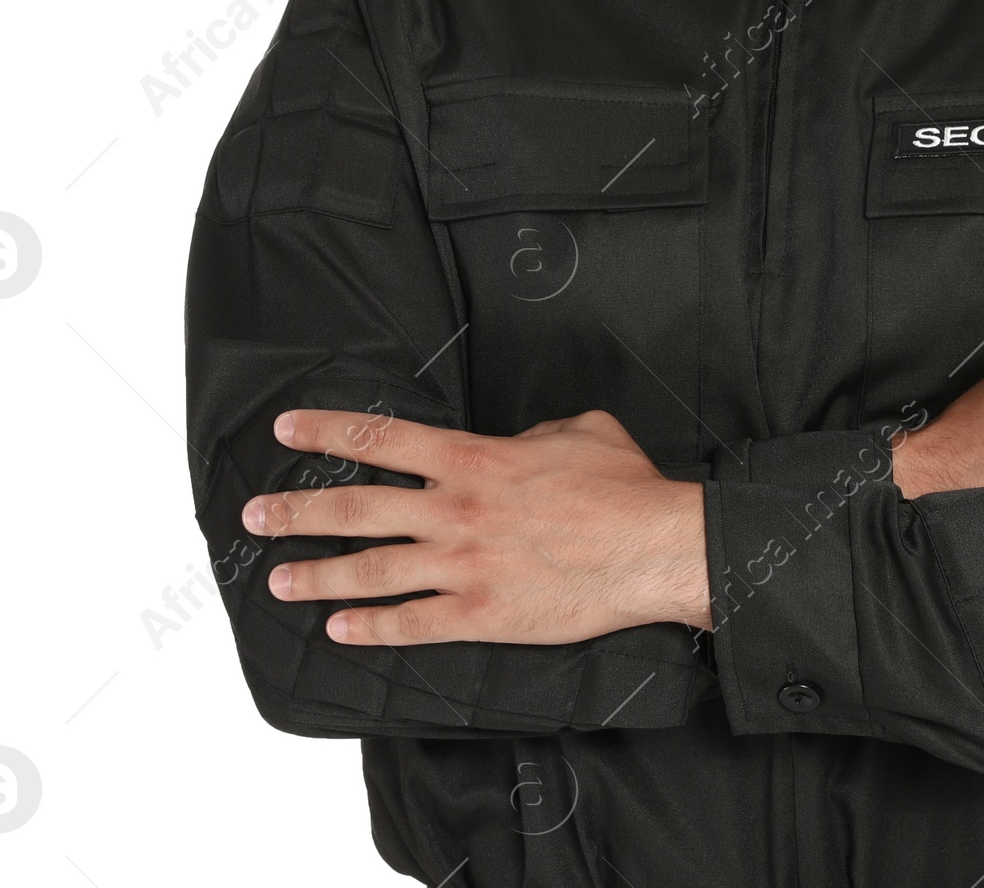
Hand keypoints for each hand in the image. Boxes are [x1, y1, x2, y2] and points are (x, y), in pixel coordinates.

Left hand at [240, 406, 711, 645]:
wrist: (652, 547)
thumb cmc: (623, 487)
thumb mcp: (580, 430)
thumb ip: (536, 431)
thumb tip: (521, 440)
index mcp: (476, 458)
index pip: (383, 439)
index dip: (328, 431)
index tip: (288, 429)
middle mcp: (456, 509)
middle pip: (357, 508)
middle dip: (298, 510)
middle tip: (256, 513)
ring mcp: (463, 566)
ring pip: (370, 571)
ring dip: (316, 576)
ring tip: (278, 579)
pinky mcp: (480, 614)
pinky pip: (411, 624)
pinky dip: (370, 628)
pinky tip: (340, 630)